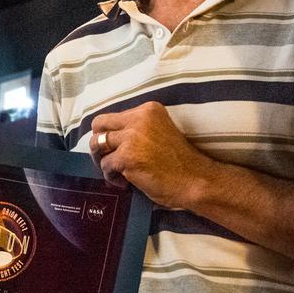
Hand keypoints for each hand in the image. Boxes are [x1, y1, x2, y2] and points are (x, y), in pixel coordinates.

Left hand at [88, 101, 211, 208]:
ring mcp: (131, 137)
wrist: (195, 180)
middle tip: (106, 157)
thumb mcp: (159, 131)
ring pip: (98, 146)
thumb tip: (108, 137)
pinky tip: (126, 182)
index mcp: (148, 110)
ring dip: (104, 161)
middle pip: (99, 124)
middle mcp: (138, 118)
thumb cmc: (179, 161)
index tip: (118, 148)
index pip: (114, 116)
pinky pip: (105, 166)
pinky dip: (112, 176)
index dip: (111, 134)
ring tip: (118, 172)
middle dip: (98, 142)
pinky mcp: (127, 157)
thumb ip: (138, 128)